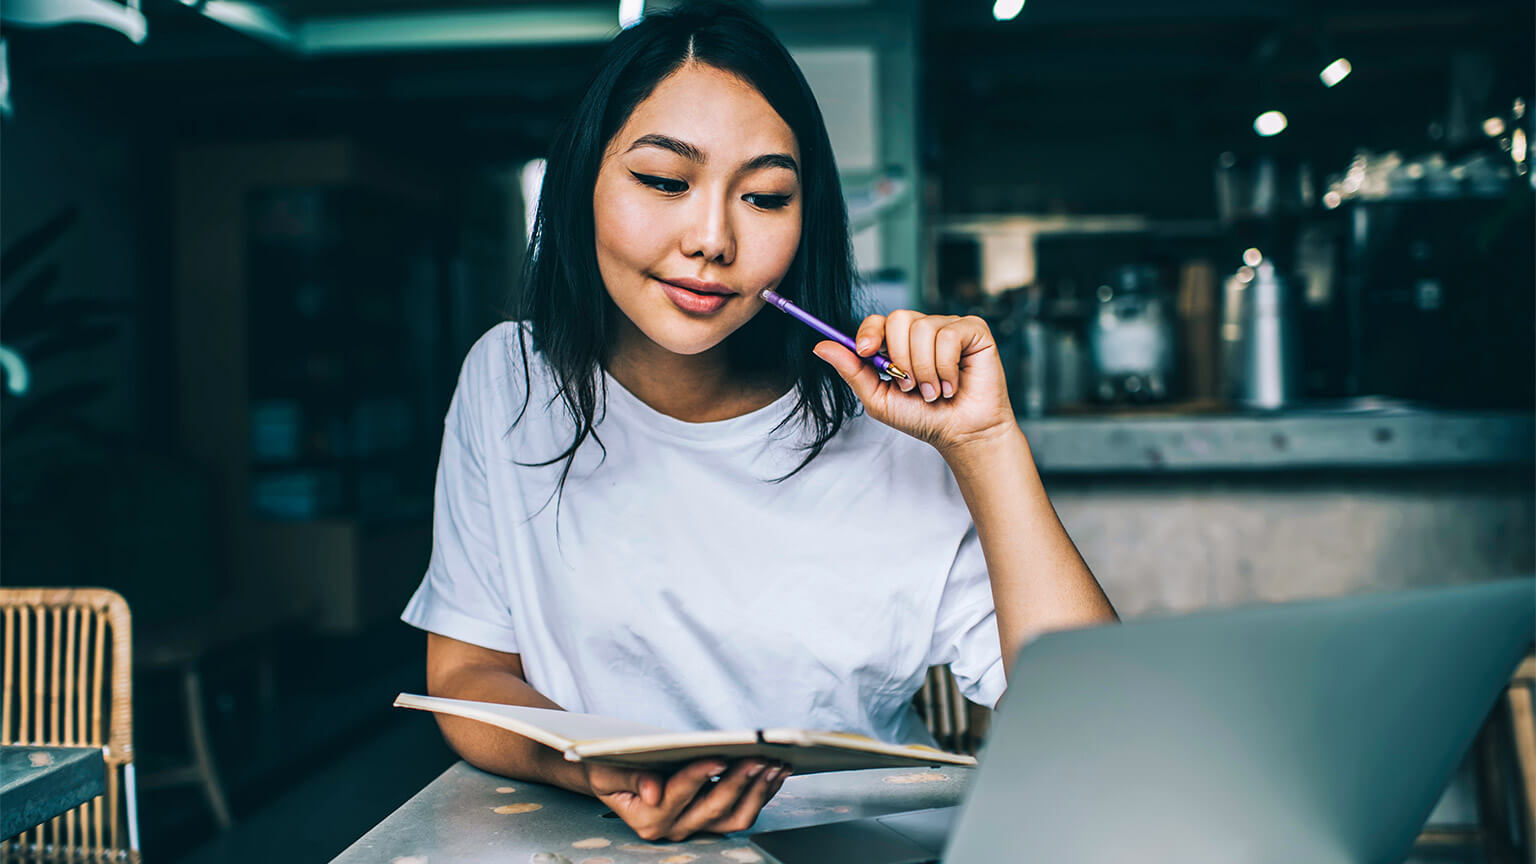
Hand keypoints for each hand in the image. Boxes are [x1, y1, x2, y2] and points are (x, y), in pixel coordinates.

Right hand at [583, 757, 791, 841]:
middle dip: (740, 782)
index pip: (678, 795)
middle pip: (714, 809)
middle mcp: (674, 829)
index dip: (700, 776)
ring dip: (758, 791)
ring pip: (734, 818)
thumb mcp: (608, 771)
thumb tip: (654, 791)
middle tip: (760, 757)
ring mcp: (695, 827)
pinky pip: (741, 812)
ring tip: (774, 764)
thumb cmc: (609, 769)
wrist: (612, 777)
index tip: (719, 756)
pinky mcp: (710, 820)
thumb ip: (630, 779)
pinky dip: (761, 792)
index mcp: (648, 819)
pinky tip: (774, 771)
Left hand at [812, 311, 1018, 456]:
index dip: (870, 333)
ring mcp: (948, 327)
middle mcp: (922, 330)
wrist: (961, 434)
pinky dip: (946, 366)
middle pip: (898, 319)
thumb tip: (820, 346)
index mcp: (898, 344)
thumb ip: (852, 371)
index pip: (877, 321)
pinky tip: (952, 384)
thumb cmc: (923, 417)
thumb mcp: (879, 399)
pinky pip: (949, 335)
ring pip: (923, 329)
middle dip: (900, 359)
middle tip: (911, 386)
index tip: (866, 352)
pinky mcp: (973, 331)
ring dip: (925, 370)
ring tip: (935, 391)